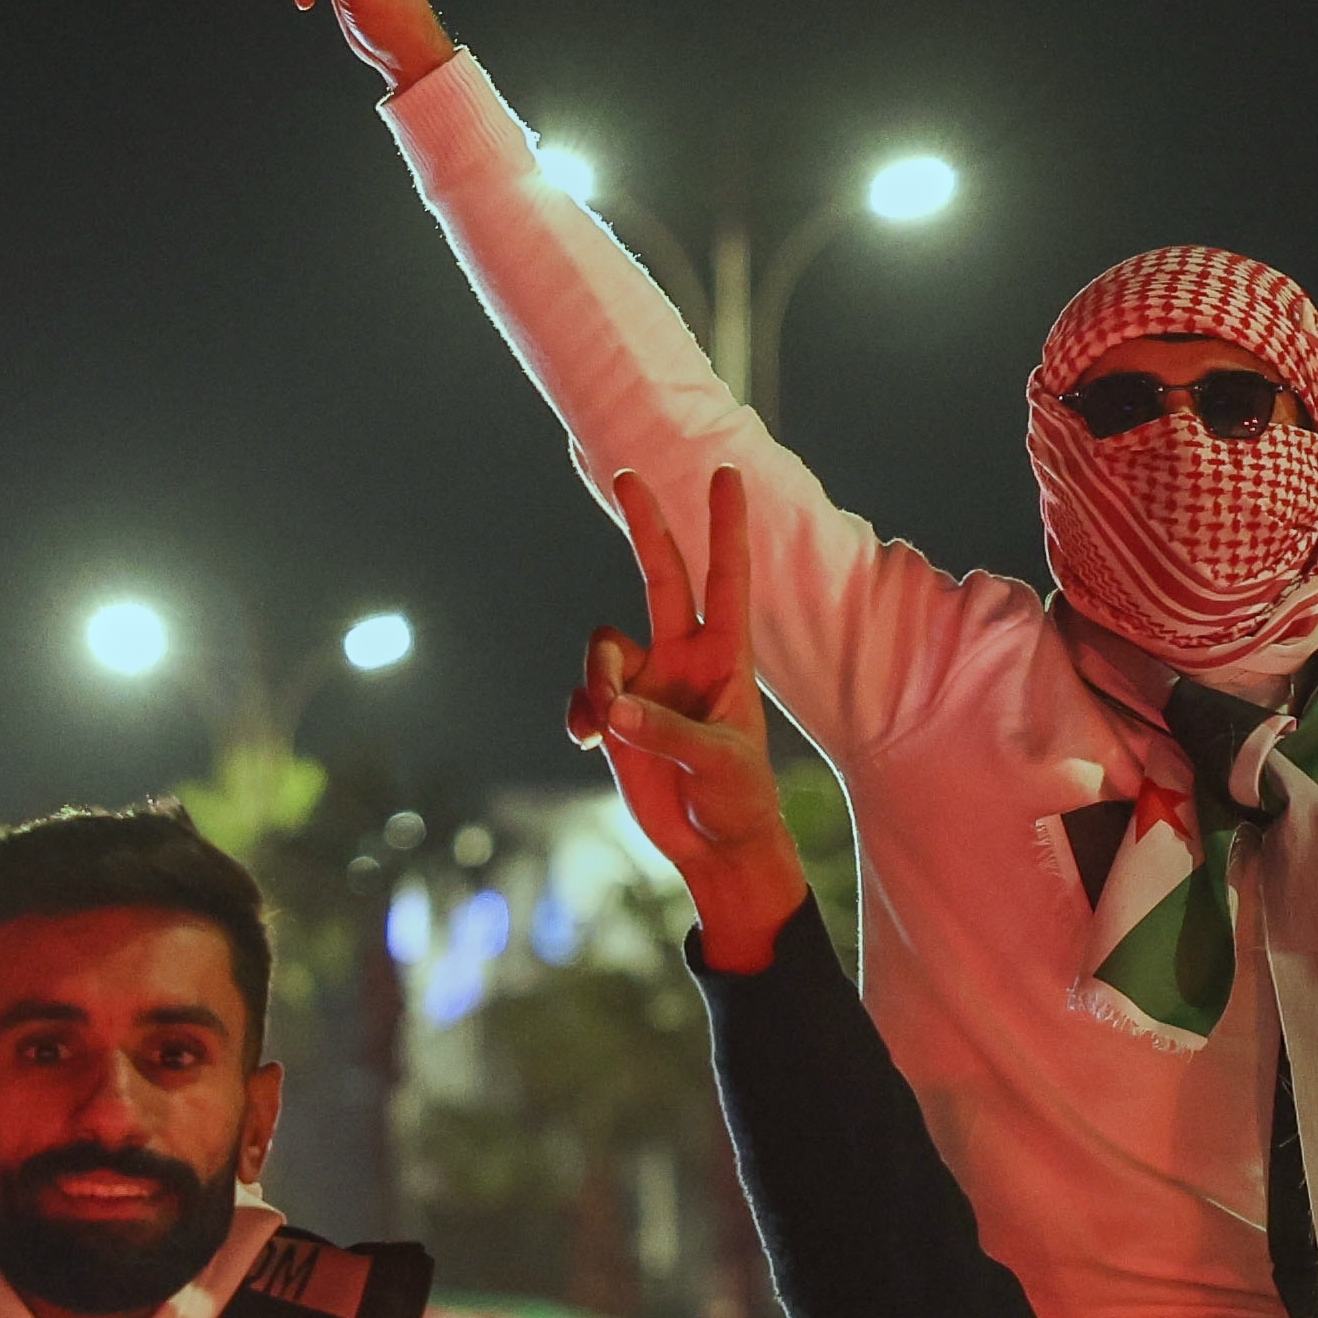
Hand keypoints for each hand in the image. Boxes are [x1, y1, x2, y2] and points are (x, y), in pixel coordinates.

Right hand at [568, 469, 810, 969]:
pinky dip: (579, 712)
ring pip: (602, 647)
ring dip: (597, 681)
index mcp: (726, 656)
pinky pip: (584, 693)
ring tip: (611, 728)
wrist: (713, 843)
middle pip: (661, 574)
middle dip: (645, 523)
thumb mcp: (717, 766)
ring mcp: (647, 681)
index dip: (727, 527)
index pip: (727, 578)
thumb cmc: (737, 799)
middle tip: (627, 473)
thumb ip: (667, 735)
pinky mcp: (617, 713)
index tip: (728, 474)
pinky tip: (586, 741)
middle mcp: (684, 657)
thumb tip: (615, 711)